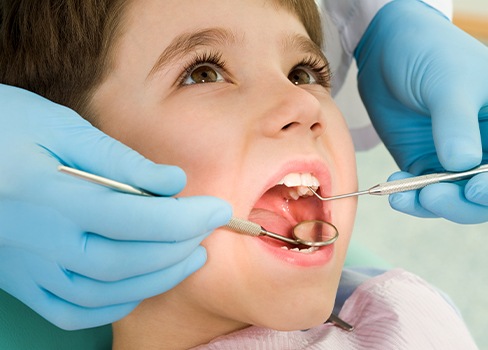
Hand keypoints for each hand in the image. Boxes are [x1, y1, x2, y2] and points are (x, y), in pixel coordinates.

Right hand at [0, 85, 231, 328]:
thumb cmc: (3, 128)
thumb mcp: (60, 127)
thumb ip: (119, 160)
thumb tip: (172, 183)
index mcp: (52, 195)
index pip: (136, 219)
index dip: (186, 218)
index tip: (217, 208)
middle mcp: (41, 241)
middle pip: (127, 260)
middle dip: (180, 247)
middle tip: (208, 229)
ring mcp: (28, 268)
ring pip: (105, 291)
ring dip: (158, 278)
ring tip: (190, 257)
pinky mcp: (21, 280)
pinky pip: (73, 310)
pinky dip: (115, 304)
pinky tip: (141, 285)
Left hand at [355, 0, 487, 222]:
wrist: (388, 51)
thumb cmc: (430, 54)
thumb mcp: (449, 83)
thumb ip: (455, 123)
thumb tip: (463, 164)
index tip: (476, 187)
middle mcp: (485, 147)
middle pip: (485, 194)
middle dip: (464, 202)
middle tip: (434, 195)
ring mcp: (455, 159)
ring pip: (456, 199)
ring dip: (434, 204)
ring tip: (407, 196)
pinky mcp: (425, 163)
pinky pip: (423, 192)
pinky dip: (411, 197)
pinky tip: (396, 190)